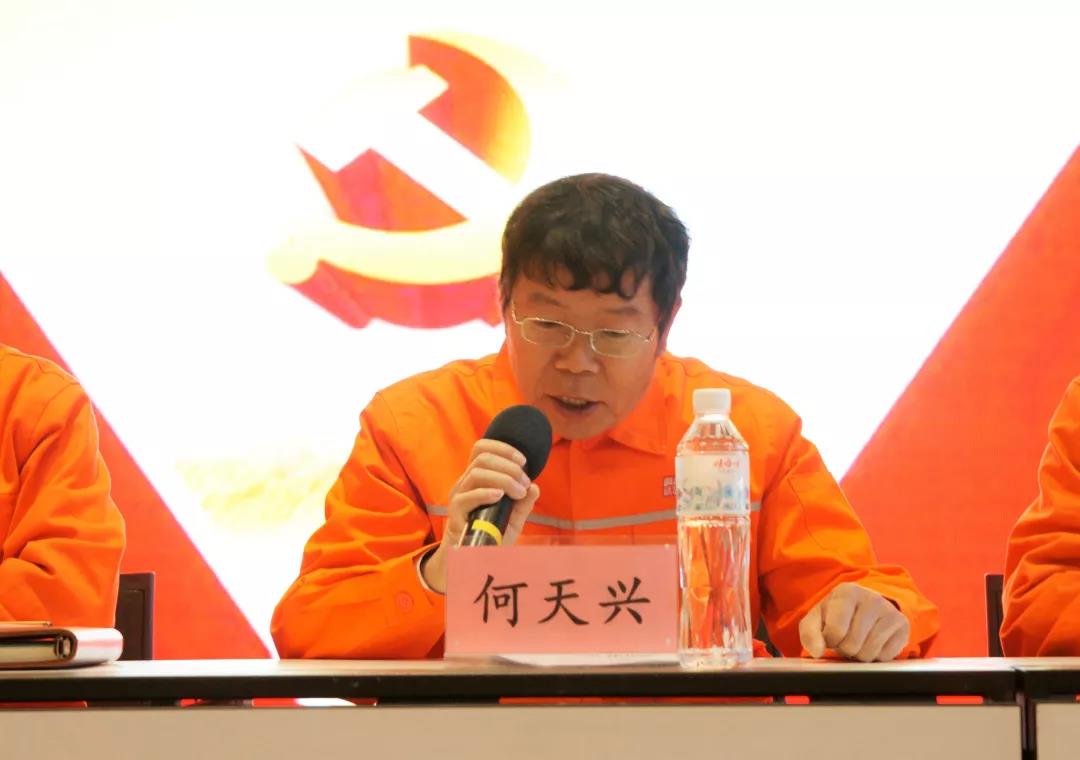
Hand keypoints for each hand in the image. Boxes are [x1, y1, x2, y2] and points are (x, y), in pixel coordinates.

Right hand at [419, 439, 539, 592]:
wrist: (472, 559)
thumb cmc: (491, 535)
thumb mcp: (513, 519)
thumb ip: (524, 503)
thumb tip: (535, 487)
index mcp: (477, 479)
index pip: (482, 449)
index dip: (503, 448)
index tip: (524, 461)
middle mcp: (465, 483)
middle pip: (483, 458)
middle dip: (509, 466)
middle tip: (524, 482)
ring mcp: (459, 496)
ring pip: (477, 473)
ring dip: (503, 479)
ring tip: (518, 492)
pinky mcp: (455, 513)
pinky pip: (466, 497)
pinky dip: (485, 493)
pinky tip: (500, 496)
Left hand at [798, 582, 910, 661]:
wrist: (866, 606)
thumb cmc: (836, 614)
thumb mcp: (817, 618)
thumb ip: (809, 634)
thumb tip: (816, 651)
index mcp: (847, 592)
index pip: (836, 631)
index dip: (831, 640)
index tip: (831, 633)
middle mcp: (872, 598)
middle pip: (852, 645)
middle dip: (845, 648)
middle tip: (846, 637)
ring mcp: (890, 612)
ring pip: (869, 654)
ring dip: (860, 653)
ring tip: (858, 639)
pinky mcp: (903, 626)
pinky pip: (885, 657)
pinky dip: (876, 656)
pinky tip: (873, 642)